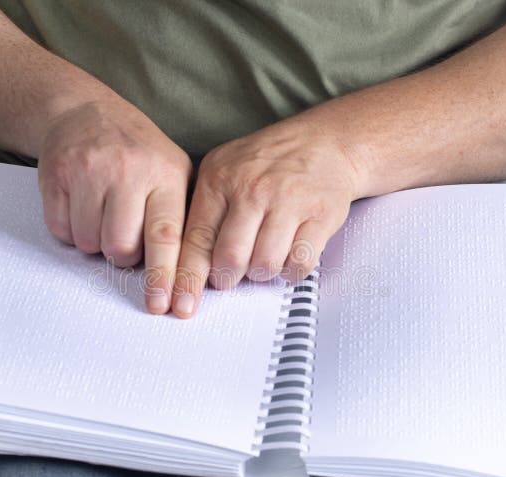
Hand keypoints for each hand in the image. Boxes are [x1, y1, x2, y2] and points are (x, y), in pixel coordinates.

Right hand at [38, 98, 191, 313]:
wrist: (84, 111)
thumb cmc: (136, 151)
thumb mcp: (173, 172)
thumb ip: (182, 217)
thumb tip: (191, 276)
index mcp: (165, 175)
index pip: (167, 236)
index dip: (165, 276)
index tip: (166, 306)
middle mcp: (128, 171)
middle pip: (121, 248)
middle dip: (122, 254)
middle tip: (124, 233)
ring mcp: (89, 171)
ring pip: (89, 243)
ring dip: (95, 241)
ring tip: (103, 213)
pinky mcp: (56, 175)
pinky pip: (61, 230)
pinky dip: (70, 229)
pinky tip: (81, 205)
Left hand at [171, 115, 363, 317]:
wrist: (325, 142)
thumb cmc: (269, 163)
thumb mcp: (225, 170)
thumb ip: (204, 211)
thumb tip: (182, 265)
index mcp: (219, 179)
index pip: (195, 239)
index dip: (187, 278)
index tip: (180, 304)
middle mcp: (252, 188)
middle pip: (230, 259)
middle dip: (229, 277)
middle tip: (233, 274)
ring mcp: (288, 201)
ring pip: (264, 265)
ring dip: (262, 272)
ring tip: (264, 255)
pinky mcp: (321, 214)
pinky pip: (299, 263)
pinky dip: (291, 270)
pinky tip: (288, 254)